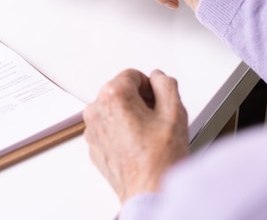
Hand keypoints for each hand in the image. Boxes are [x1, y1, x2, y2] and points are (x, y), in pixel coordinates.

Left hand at [83, 69, 188, 202]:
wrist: (149, 192)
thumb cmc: (160, 159)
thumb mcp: (175, 111)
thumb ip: (166, 85)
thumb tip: (158, 77)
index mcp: (112, 95)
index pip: (132, 75)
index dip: (150, 87)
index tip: (158, 101)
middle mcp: (96, 110)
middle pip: (120, 91)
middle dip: (139, 100)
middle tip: (156, 120)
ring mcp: (92, 129)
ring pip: (113, 110)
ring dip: (129, 116)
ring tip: (147, 135)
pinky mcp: (94, 146)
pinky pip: (108, 128)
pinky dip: (121, 132)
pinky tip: (137, 145)